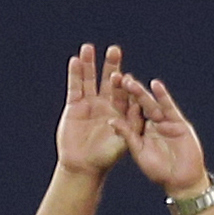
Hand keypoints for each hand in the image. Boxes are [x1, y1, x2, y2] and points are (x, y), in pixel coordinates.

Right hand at [54, 45, 131, 175]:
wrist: (84, 166)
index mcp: (121, 110)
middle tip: (114, 50)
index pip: (124, 93)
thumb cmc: (107, 157)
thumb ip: (131, 125)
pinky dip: (75, 74)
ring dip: (90, 64)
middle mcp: (106, 103)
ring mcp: (90, 102)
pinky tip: (75, 61)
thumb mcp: (124, 142)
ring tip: (88, 48)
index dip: (125, 84)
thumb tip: (139, 108)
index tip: (127, 75)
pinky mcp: (74, 105)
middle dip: (111, 66)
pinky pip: (75, 87)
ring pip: (90, 79)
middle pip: (109, 80)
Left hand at [119, 66, 208, 195]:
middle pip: (138, 104)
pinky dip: (163, 96)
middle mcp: (151, 123)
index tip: (108, 89)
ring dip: (141, 92)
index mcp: (140, 131)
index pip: (127, 112)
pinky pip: (169, 107)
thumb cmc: (159, 171)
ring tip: (131, 80)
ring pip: (151, 104)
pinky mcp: (178, 123)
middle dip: (128, 91)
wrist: (182, 180)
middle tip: (117, 77)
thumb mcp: (139, 152)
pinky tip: (155, 85)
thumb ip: (127, 136)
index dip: (119, 100)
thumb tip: (111, 121)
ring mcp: (165, 122)